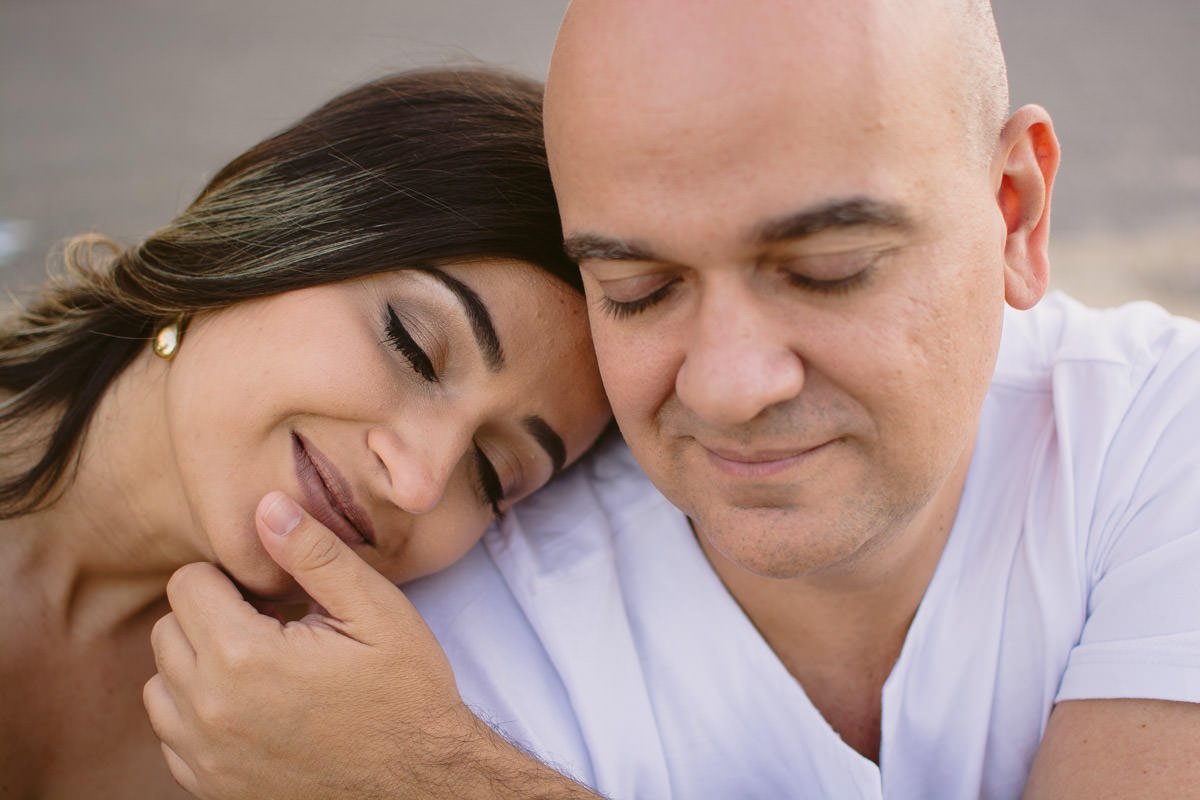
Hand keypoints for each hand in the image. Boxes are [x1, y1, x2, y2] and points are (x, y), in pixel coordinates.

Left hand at [144, 491, 600, 799]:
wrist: (421, 782)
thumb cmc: (404, 693)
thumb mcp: (375, 610)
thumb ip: (314, 554)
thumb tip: (265, 507)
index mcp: (243, 657)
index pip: (188, 583)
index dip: (234, 578)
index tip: (276, 597)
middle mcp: (208, 710)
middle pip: (168, 629)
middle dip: (214, 617)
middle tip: (275, 629)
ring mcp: (203, 755)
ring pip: (161, 684)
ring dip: (200, 666)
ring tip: (263, 668)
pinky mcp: (209, 786)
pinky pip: (172, 734)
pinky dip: (201, 714)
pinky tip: (257, 708)